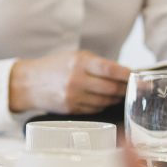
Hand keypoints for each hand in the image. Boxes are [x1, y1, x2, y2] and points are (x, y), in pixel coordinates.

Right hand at [9, 50, 129, 113]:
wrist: (28, 83)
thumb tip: (124, 73)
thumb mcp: (74, 57)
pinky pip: (95, 109)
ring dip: (115, 98)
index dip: (127, 75)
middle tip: (132, 88)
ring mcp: (74, 96)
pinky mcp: (71, 109)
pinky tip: (101, 99)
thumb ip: (98, 64)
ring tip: (117, 93)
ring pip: (105, 101)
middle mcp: (76, 80)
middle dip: (125, 89)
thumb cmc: (54, 67)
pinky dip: (102, 105)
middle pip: (111, 88)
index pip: (110, 70)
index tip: (138, 77)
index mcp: (79, 62)